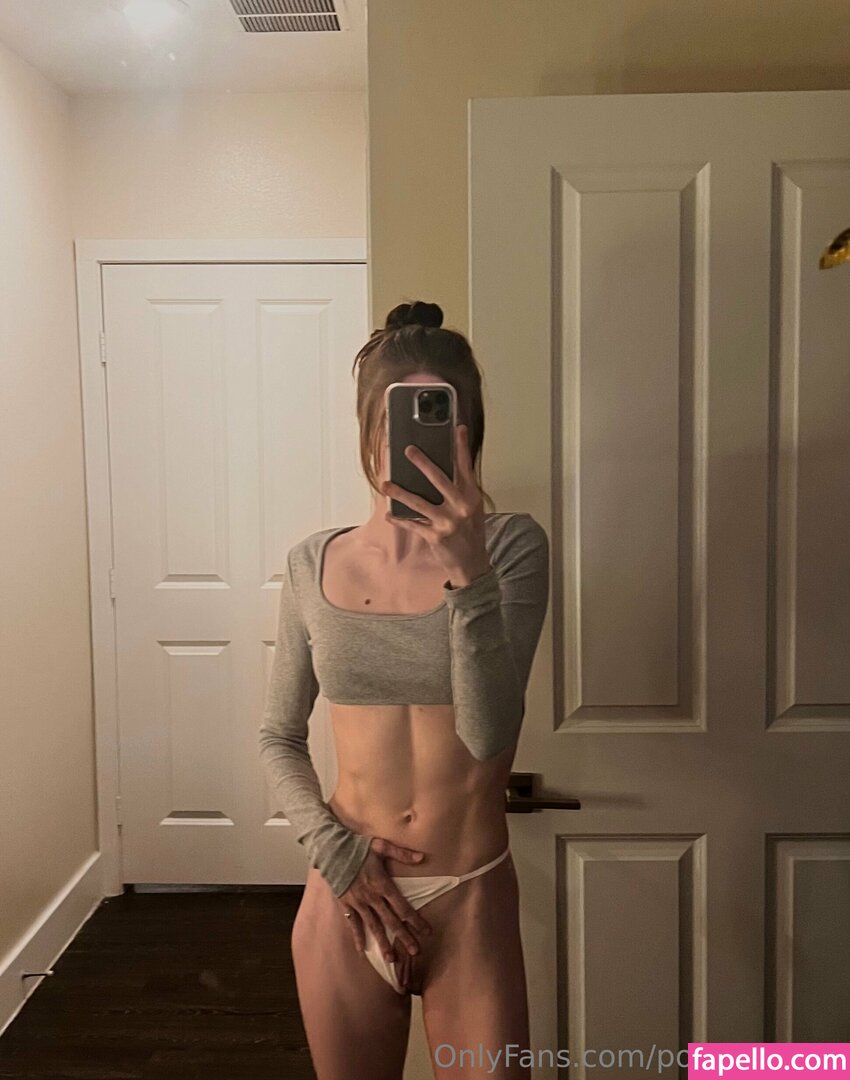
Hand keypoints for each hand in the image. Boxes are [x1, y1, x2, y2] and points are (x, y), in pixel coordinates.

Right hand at [337, 837, 433, 978]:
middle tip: (416, 951)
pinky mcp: (346, 904)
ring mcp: (358, 903)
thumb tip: (422, 857)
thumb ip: (402, 854)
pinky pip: (354, 924)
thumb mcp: (381, 845)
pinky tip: (363, 951)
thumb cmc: (357, 847)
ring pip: (373, 926)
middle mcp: (372, 897)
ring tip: (392, 959)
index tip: (427, 932)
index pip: (402, 907)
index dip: (415, 920)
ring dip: (383, 943)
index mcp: (382, 884)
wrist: (330, 850)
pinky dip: (359, 937)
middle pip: (391, 921)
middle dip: (404, 937)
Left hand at [380, 424, 491, 585]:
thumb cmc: (470, 533)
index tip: (458, 428)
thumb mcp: (471, 509)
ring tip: (386, 484)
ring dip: (400, 492)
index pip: (466, 467)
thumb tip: (436, 472)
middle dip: (422, 463)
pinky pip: (413, 524)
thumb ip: (460, 491)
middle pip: (439, 479)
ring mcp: (447, 522)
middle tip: (408, 450)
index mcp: (472, 497)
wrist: (473, 565)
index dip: (461, 447)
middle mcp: (461, 507)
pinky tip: (389, 514)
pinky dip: (399, 519)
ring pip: (419, 503)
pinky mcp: (435, 536)